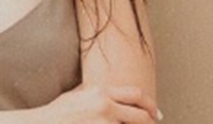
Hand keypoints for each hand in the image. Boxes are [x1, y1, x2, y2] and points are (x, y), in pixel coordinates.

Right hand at [42, 84, 162, 123]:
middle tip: (154, 122)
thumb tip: (107, 93)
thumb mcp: (76, 95)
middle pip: (140, 116)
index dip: (149, 104)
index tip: (155, 112)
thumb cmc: (57, 113)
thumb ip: (93, 93)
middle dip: (149, 121)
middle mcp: (105, 107)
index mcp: (100, 93)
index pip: (135, 94)